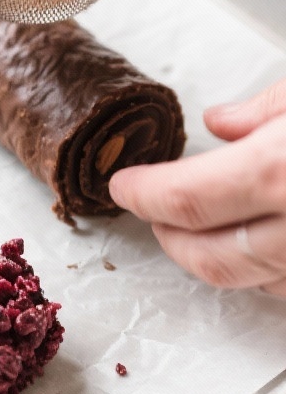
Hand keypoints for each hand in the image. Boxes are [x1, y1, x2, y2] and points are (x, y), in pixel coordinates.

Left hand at [108, 78, 285, 294]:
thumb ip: (266, 108)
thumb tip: (221, 123)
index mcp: (280, 172)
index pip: (187, 199)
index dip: (146, 195)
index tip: (124, 186)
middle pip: (211, 256)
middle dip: (171, 238)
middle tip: (155, 212)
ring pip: (249, 280)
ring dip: (216, 256)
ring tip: (201, 227)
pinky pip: (285, 285)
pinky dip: (261, 268)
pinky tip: (257, 240)